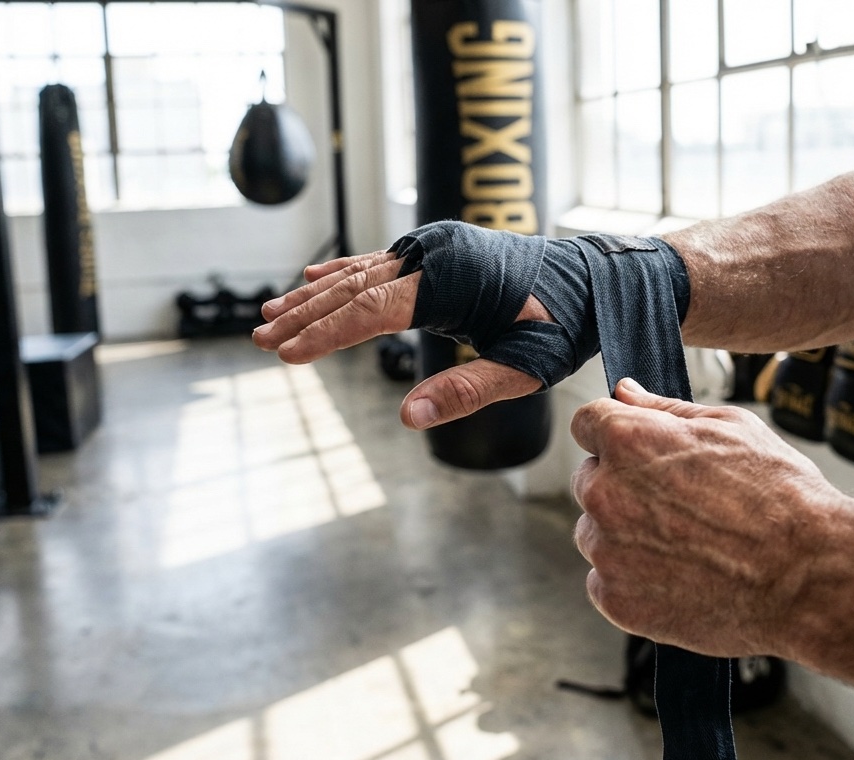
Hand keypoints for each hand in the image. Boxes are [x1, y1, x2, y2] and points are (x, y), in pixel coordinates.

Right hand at [251, 249, 551, 429]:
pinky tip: (309, 279)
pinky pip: (377, 262)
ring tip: (269, 318)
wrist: (594, 277)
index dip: (324, 335)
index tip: (284, 355)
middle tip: (258, 340)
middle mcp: (434, 253)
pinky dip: (341, 274)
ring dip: (312, 297)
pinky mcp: (438, 249)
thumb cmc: (563, 325)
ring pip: (358, 273)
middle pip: (352, 288)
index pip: (370, 310)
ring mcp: (434, 246)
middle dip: (303, 317)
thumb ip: (467, 391)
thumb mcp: (523, 369)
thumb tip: (408, 419)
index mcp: (450, 279)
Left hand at [570, 378, 848, 658]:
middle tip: (683, 505)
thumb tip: (624, 391)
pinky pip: (605, 581)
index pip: (586, 422)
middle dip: (624, 486)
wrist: (809, 575)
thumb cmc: (780, 494)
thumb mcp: (730, 427)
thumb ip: (664, 408)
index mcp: (629, 440)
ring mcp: (607, 550)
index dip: (615, 434)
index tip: (642, 453)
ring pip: (596, 533)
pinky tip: (681, 577)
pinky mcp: (616, 599)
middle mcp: (606, 492)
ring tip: (688, 545)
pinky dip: (633, 581)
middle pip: (591, 480)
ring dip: (625, 536)